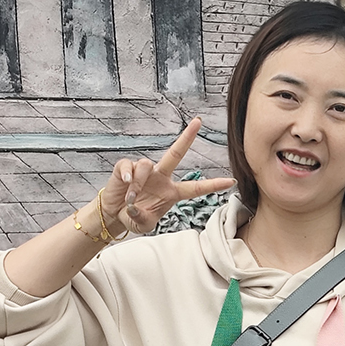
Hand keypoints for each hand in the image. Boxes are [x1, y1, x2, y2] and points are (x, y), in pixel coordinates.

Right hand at [99, 118, 233, 235]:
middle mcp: (160, 177)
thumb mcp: (142, 224)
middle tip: (198, 122)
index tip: (230, 181)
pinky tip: (126, 183)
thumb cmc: (132, 217)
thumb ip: (142, 218)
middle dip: (187, 137)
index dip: (212, 185)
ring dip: (138, 183)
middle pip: (176, 153)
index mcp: (171, 192)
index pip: (195, 188)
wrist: (113, 214)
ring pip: (146, 165)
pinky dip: (128, 175)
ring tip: (131, 198)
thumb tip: (134, 206)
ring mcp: (144, 171)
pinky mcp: (126, 167)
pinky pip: (130, 165)